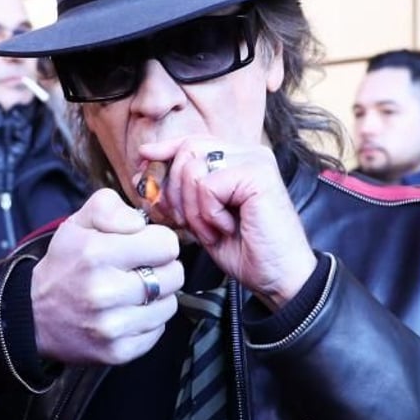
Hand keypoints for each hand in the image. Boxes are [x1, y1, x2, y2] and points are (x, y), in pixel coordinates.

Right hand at [32, 188, 183, 364]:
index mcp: (96, 253)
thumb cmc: (63, 265)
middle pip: (174, 276)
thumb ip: (110, 208)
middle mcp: (104, 291)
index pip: (166, 245)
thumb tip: (140, 224)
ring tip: (131, 293)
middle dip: (161, 269)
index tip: (144, 247)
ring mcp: (111, 325)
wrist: (33, 315)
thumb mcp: (77, 223)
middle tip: (139, 270)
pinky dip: (147, 322)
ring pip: (169, 305)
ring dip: (155, 297)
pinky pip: (158, 331)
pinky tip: (126, 313)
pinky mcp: (116, 351)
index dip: (158, 242)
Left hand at [137, 138, 315, 310]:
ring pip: (193, 168)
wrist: (278, 278)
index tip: (142, 163)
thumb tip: (143, 173)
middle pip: (187, 149)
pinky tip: (225, 228)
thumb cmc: (245, 251)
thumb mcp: (201, 218)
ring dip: (193, 209)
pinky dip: (208, 214)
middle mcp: (248, 153)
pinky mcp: (258, 174)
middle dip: (174, 189)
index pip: (191, 141)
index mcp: (236, 159)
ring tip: (212, 230)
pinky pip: (208, 186)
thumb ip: (179, 193)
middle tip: (187, 222)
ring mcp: (255, 160)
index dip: (164, 151)